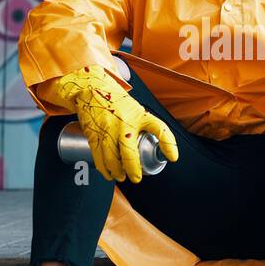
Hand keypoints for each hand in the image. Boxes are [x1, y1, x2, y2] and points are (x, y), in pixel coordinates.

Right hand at [50, 65, 178, 182]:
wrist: (91, 88)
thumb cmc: (117, 101)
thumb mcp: (136, 109)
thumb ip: (144, 126)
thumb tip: (157, 148)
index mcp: (139, 115)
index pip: (159, 128)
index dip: (168, 144)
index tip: (172, 157)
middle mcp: (124, 122)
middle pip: (129, 152)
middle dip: (133, 169)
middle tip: (136, 177)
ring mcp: (107, 128)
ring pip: (112, 157)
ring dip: (117, 171)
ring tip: (121, 177)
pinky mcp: (94, 133)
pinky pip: (98, 155)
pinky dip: (103, 168)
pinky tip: (108, 173)